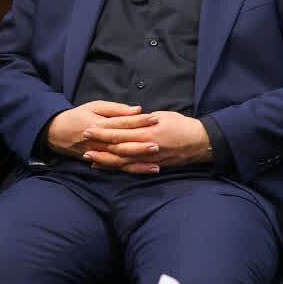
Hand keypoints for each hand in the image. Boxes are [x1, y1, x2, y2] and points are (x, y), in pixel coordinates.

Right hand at [46, 101, 158, 161]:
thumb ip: (116, 109)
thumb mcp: (95, 106)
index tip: (155, 118)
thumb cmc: (79, 116)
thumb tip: (136, 109)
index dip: (139, 121)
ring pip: (121, 159)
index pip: (123, 122)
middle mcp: (100, 141)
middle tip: (159, 143)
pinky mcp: (100, 161)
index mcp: (100, 124)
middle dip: (141, 144)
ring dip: (139, 162)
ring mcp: (99, 153)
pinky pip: (118, 167)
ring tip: (157, 163)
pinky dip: (132, 169)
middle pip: (123, 143)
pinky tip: (146, 170)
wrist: (57, 132)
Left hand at [81, 111, 211, 172]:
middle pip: (117, 148)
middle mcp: (146, 146)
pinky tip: (106, 167)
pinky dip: (117, 168)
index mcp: (147, 131)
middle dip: (99, 146)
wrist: (199, 142)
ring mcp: (149, 158)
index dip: (103, 131)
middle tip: (83, 145)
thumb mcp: (162, 115)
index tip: (89, 128)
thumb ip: (143, 119)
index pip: (120, 131)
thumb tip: (130, 118)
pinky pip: (132, 168)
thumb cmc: (181, 125)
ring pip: (122, 161)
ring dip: (105, 160)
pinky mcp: (153, 165)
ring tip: (90, 159)